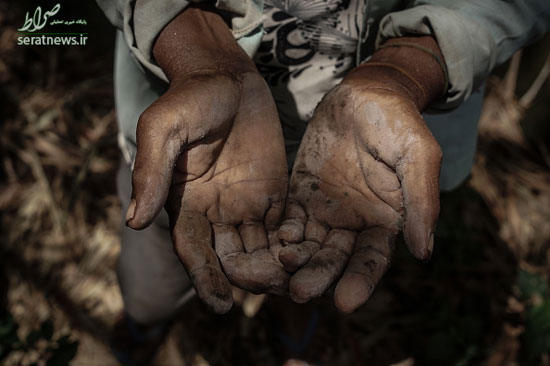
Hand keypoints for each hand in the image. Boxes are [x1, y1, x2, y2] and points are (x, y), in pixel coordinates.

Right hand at [125, 7, 288, 313]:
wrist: (227, 77)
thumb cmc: (189, 99)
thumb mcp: (163, 129)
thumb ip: (152, 172)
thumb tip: (134, 221)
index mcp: (186, 206)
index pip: (194, 251)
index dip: (206, 279)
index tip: (221, 305)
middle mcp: (215, 214)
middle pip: (232, 258)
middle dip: (252, 276)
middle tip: (276, 284)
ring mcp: (247, 206)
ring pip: (262, 250)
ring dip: (278, 265)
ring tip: (300, 274)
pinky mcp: (274, 195)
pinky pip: (285, 228)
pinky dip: (297, 242)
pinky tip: (313, 249)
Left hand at [278, 37, 445, 312]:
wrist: (366, 94)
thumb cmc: (397, 122)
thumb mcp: (417, 154)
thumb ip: (421, 199)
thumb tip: (424, 251)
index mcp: (385, 220)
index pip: (371, 259)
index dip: (360, 282)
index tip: (345, 303)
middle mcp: (354, 223)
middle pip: (334, 259)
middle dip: (318, 277)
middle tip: (299, 293)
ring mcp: (325, 210)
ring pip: (308, 245)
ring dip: (293, 262)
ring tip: (277, 273)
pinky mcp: (302, 194)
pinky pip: (288, 220)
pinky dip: (280, 234)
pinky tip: (272, 242)